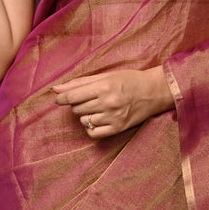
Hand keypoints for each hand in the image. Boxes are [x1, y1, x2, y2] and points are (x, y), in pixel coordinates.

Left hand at [51, 66, 173, 138]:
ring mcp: (113, 117)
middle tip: (88, 98)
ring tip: (96, 107)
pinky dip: (91, 127)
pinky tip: (97, 119)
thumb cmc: (128, 80)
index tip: (58, 99)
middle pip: (77, 108)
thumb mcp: (106, 76)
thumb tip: (56, 89)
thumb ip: (80, 83)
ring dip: (85, 115)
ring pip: (84, 121)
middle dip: (77, 104)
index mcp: (104, 86)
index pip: (73, 96)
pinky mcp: (118, 128)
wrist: (153, 92)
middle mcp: (108, 102)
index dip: (62, 98)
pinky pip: (93, 133)